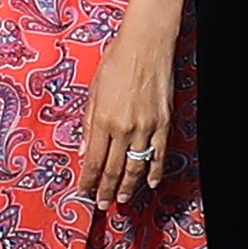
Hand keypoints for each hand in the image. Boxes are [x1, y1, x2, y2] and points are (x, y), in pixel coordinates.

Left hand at [79, 21, 173, 208]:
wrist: (146, 44)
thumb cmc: (116, 61)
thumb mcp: (94, 89)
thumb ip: (88, 123)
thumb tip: (84, 150)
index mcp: (104, 119)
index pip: (95, 159)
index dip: (89, 179)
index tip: (84, 190)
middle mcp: (125, 128)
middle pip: (114, 168)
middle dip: (106, 190)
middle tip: (102, 204)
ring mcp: (146, 127)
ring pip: (136, 166)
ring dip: (128, 187)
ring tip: (122, 200)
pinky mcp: (163, 123)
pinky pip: (159, 154)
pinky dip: (154, 171)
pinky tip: (150, 182)